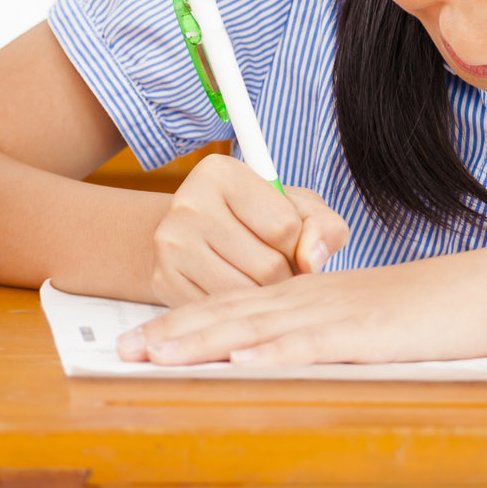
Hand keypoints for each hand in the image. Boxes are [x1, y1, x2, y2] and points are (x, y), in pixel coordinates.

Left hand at [117, 256, 486, 365]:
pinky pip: (311, 343)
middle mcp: (304, 300)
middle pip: (225, 315)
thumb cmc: (418, 310)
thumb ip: (309, 330)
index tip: (133, 340)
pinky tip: (241, 361)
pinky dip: (274, 353)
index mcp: (298, 296)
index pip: (225, 307)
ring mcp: (332, 315)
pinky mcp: (364, 334)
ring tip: (158, 354)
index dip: (175, 323)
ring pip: (255, 328)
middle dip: (169, 334)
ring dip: (203, 342)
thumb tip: (266, 354)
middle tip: (121, 350)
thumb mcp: (351, 316)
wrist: (479, 292)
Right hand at [149, 154, 348, 305]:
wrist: (194, 232)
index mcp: (221, 174)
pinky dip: (236, 310)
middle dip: (283, 275)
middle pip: (268, 266)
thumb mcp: (296, 208)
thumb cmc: (255, 218)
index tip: (286, 241)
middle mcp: (188, 204)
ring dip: (262, 295)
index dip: (298, 244)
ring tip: (256, 278)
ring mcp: (170, 245)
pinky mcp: (163, 281)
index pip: (285, 227)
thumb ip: (323, 225)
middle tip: (274, 265)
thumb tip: (311, 261)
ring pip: (245, 294)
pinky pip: (221, 313)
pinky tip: (233, 289)